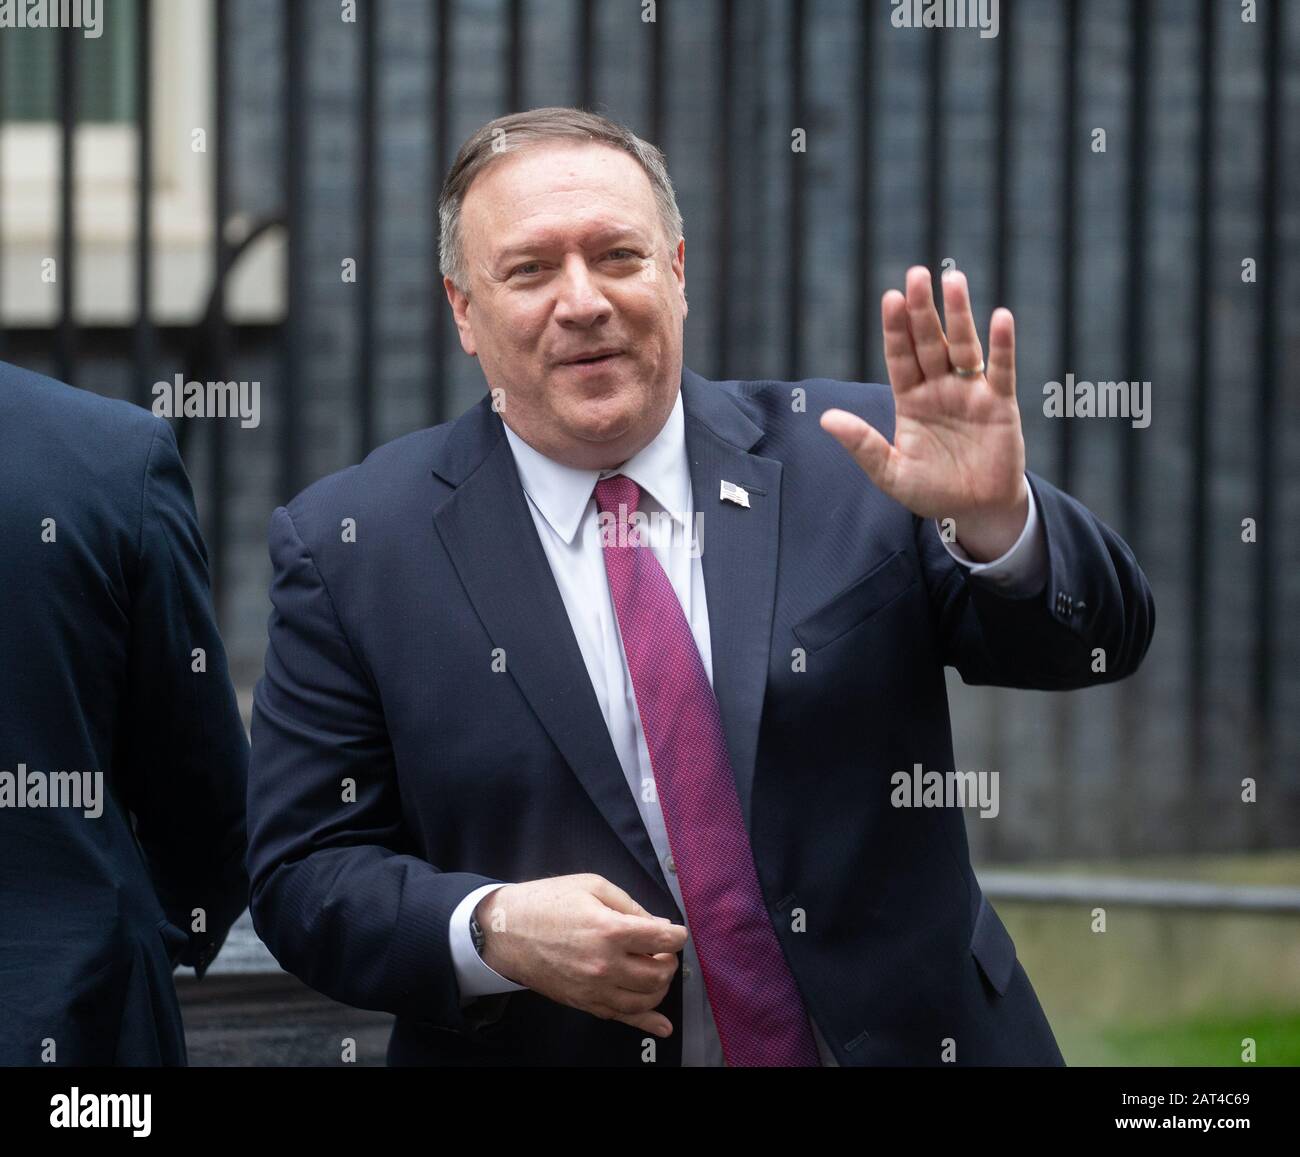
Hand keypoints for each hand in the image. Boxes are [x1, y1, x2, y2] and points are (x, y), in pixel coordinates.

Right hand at [475, 873, 687, 1038]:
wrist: (506, 932)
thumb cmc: (547, 902)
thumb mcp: (591, 886)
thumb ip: (630, 905)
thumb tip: (659, 925)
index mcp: (609, 930)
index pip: (662, 939)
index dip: (677, 934)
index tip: (677, 932)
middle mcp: (605, 964)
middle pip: (658, 973)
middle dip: (669, 961)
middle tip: (662, 950)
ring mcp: (594, 988)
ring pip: (645, 999)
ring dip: (660, 987)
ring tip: (656, 971)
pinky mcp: (584, 1003)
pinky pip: (621, 1018)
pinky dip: (646, 1023)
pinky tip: (662, 1026)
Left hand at [820, 266, 1028, 560]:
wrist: (975, 512)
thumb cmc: (931, 491)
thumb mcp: (891, 473)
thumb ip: (863, 445)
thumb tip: (825, 419)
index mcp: (910, 400)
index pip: (900, 357)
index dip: (895, 329)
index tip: (890, 298)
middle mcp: (939, 388)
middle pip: (930, 342)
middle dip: (922, 310)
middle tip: (917, 274)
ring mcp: (971, 393)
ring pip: (964, 346)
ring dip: (960, 314)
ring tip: (954, 279)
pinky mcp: (1000, 404)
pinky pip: (1002, 370)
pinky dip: (1003, 345)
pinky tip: (1001, 317)